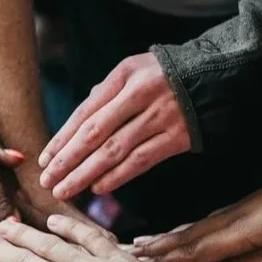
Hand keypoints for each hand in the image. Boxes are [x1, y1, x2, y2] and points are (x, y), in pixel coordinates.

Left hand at [37, 52, 190, 199]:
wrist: (217, 75)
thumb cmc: (165, 76)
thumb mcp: (134, 71)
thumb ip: (105, 96)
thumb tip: (76, 128)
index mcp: (124, 75)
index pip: (86, 112)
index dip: (63, 139)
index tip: (45, 159)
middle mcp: (140, 94)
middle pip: (95, 133)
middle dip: (67, 160)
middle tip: (47, 180)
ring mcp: (160, 117)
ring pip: (115, 151)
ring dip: (86, 174)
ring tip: (65, 189)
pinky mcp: (177, 137)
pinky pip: (141, 160)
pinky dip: (118, 176)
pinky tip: (98, 187)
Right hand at [132, 160, 261, 261]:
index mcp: (244, 228)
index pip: (196, 248)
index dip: (166, 261)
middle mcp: (236, 217)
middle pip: (186, 236)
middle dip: (154, 249)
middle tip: (120, 256)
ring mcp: (242, 210)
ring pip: (194, 228)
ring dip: (166, 238)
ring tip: (140, 245)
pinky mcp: (252, 206)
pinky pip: (208, 222)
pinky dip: (188, 230)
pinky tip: (185, 233)